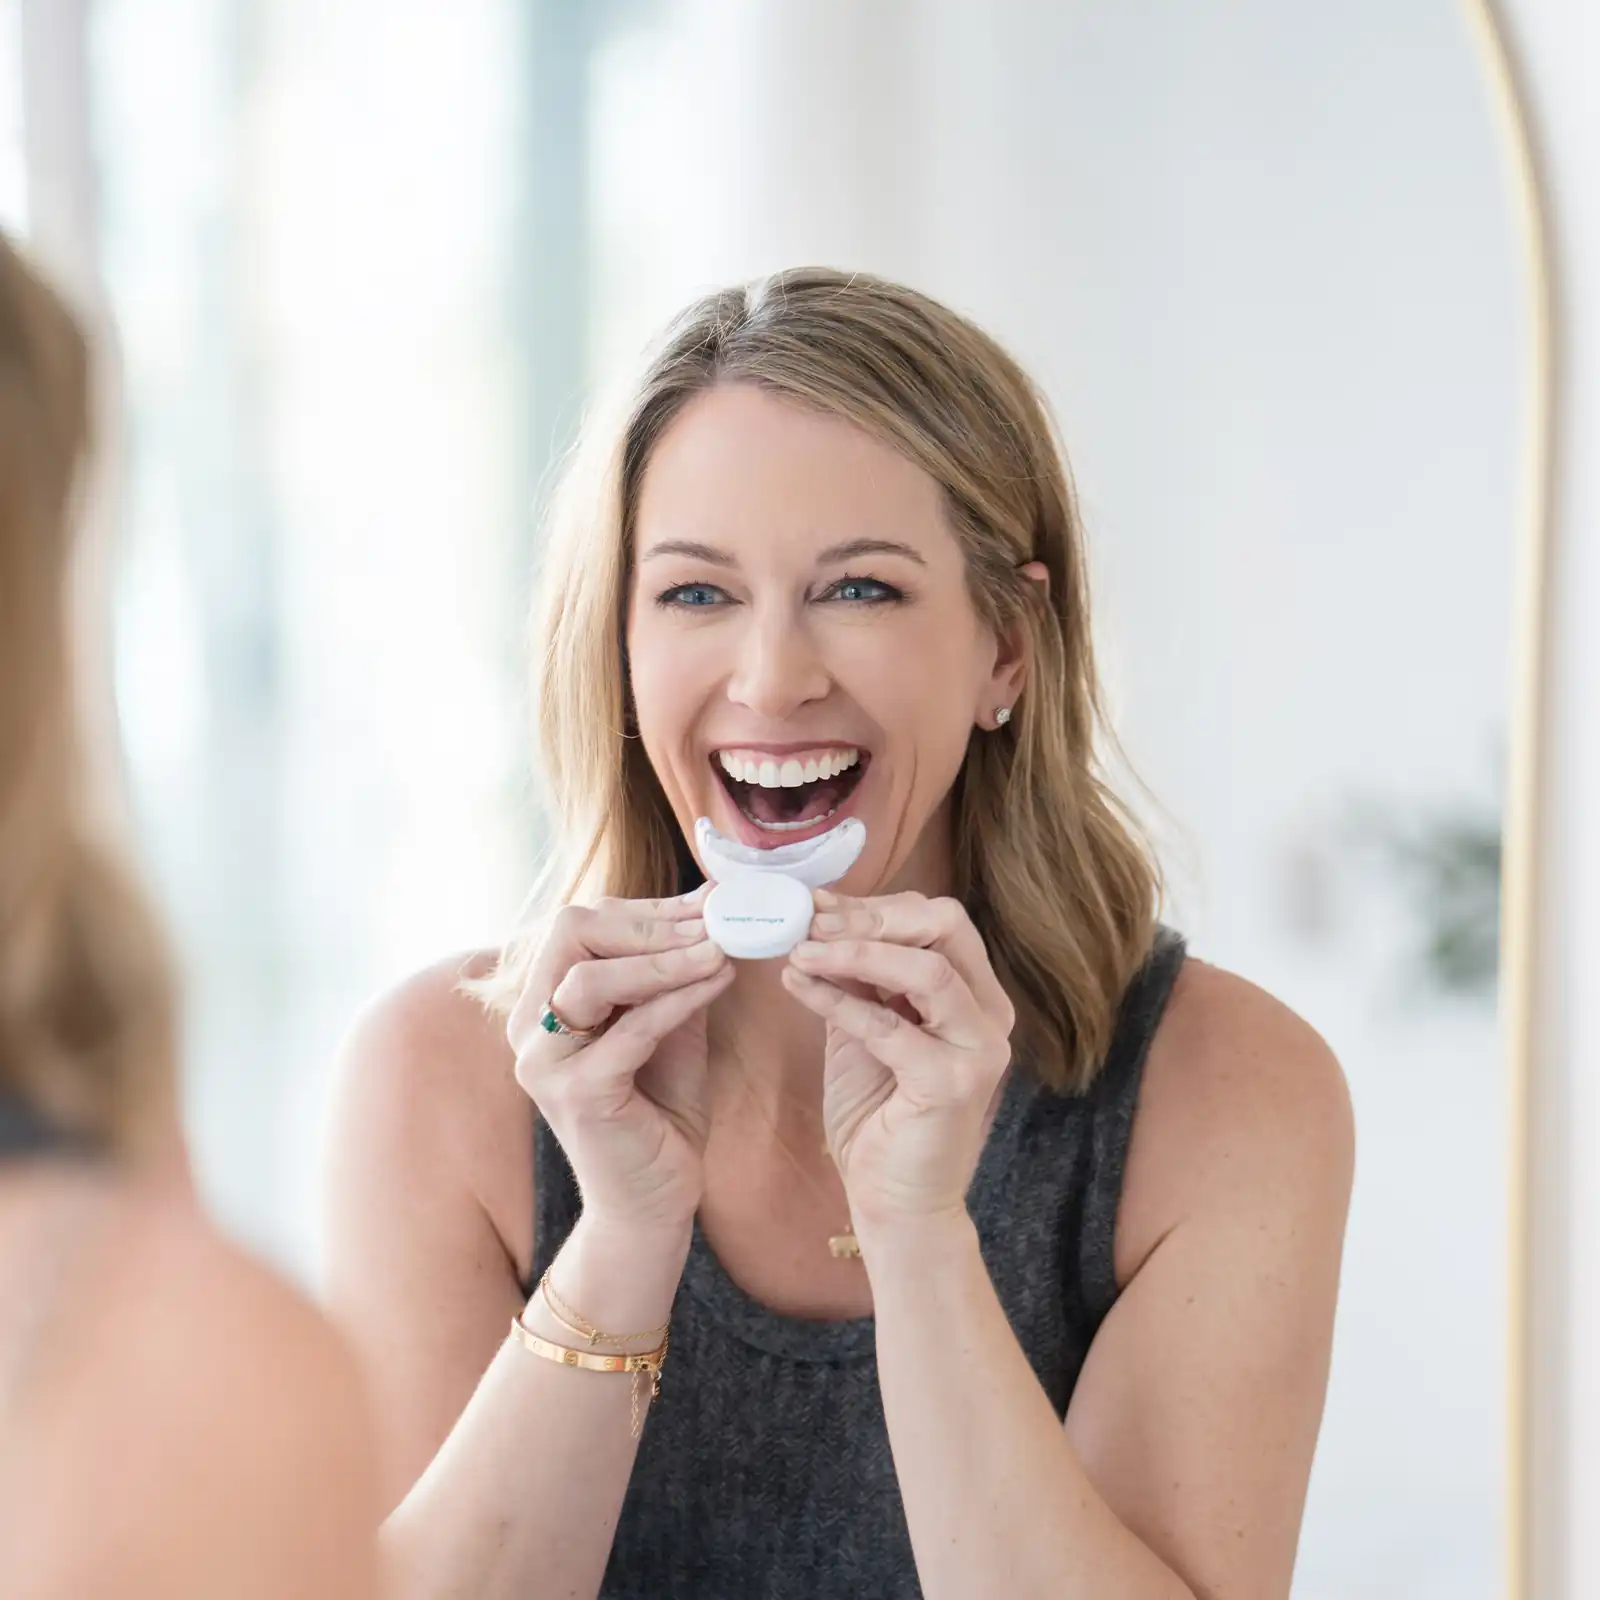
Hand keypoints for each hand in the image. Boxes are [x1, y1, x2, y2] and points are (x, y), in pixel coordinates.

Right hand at [507, 885, 735, 1234]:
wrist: (653, 1201)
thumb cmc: (659, 1111)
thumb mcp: (668, 1026)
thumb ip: (674, 974)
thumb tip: (709, 910)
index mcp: (543, 1002)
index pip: (579, 924)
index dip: (646, 907)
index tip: (705, 902)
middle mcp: (529, 1027)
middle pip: (569, 933)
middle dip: (647, 922)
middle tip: (712, 922)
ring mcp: (545, 1062)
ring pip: (590, 979)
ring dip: (663, 957)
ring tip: (720, 949)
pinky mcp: (577, 1096)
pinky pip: (630, 1030)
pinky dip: (678, 999)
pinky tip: (719, 982)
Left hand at [781, 890, 1014, 1234]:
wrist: (894, 1201)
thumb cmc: (878, 1114)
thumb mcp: (864, 1028)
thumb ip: (857, 978)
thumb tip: (820, 921)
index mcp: (974, 994)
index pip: (938, 921)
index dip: (876, 905)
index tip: (817, 903)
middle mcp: (989, 1015)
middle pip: (945, 927)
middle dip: (872, 916)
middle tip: (811, 920)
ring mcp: (979, 1049)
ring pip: (928, 970)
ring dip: (855, 951)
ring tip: (799, 949)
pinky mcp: (953, 1084)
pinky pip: (891, 1027)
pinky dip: (839, 1000)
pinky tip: (797, 985)